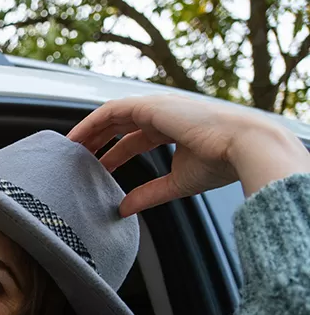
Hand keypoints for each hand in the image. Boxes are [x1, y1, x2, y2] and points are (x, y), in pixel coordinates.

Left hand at [68, 94, 309, 215]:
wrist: (243, 146)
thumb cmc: (221, 163)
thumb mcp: (177, 183)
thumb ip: (149, 194)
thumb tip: (123, 209)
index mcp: (174, 129)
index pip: (135, 138)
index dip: (114, 152)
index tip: (97, 167)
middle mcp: (164, 114)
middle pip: (120, 125)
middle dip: (97, 140)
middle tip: (76, 158)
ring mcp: (157, 106)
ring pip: (112, 115)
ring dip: (90, 130)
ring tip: (70, 147)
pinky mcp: (150, 105)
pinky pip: (111, 111)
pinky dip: (92, 122)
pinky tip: (77, 137)